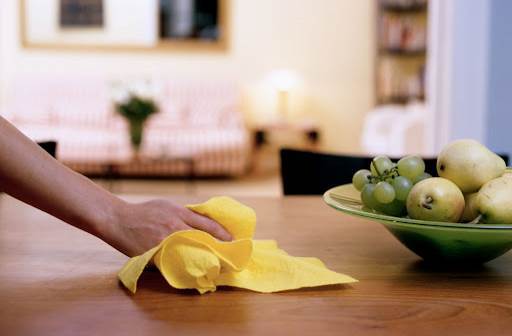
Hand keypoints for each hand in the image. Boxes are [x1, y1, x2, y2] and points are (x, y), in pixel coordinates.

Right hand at [102, 199, 231, 256]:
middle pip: (203, 239)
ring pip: (191, 252)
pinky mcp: (155, 253)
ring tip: (215, 266)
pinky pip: (173, 262)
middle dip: (217, 249)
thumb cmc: (144, 212)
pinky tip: (192, 272)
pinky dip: (184, 267)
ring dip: (203, 260)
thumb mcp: (167, 206)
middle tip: (228, 257)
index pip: (208, 225)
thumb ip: (184, 214)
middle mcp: (174, 226)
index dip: (223, 235)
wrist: (117, 219)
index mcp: (179, 213)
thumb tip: (203, 224)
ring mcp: (164, 241)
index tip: (233, 241)